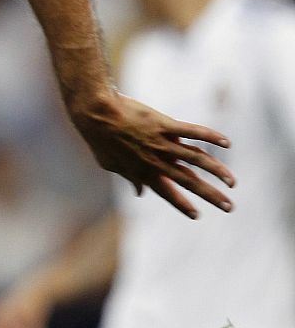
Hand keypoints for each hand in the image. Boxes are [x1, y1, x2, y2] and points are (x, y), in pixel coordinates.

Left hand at [71, 91, 233, 217]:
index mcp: (143, 172)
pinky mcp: (164, 125)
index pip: (167, 193)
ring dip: (217, 171)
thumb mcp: (110, 164)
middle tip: (229, 207)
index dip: (182, 205)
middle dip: (210, 196)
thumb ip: (128, 178)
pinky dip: (210, 136)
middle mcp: (156, 161)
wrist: (95, 112)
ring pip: (196, 159)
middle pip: (189, 181)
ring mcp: (161, 143)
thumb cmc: (99, 138)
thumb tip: (139, 193)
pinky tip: (226, 143)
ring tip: (232, 182)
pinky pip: (192, 131)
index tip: (197, 215)